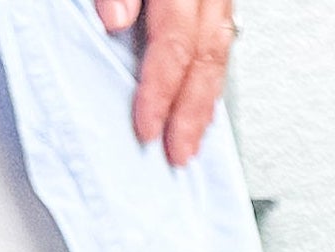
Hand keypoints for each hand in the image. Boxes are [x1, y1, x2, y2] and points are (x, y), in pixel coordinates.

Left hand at [95, 0, 229, 167]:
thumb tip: (114, 20)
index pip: (174, 44)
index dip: (160, 90)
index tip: (147, 126)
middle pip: (205, 60)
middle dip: (190, 114)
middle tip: (178, 153)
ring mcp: (216, 0)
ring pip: (219, 58)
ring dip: (203, 106)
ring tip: (191, 142)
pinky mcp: (215, 6)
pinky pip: (220, 48)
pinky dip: (210, 82)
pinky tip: (202, 106)